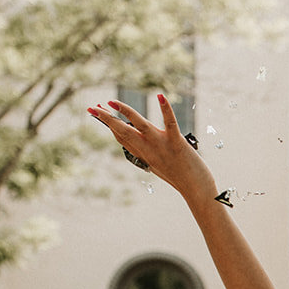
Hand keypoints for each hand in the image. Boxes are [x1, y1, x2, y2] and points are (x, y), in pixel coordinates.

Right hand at [87, 94, 216, 203]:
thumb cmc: (183, 179)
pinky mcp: (177, 143)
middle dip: (106, 119)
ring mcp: (162, 146)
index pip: (122, 138)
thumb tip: (141, 144)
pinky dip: (165, 109)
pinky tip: (160, 96)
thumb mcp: (160, 166)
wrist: (197, 192)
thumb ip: (150, 153)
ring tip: (112, 101)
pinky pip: (170, 123)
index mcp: (145, 155)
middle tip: (91, 107)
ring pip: (140, 126)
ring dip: (125, 112)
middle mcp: (149, 150)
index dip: (109, 125)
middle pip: (124, 132)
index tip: (97, 112)